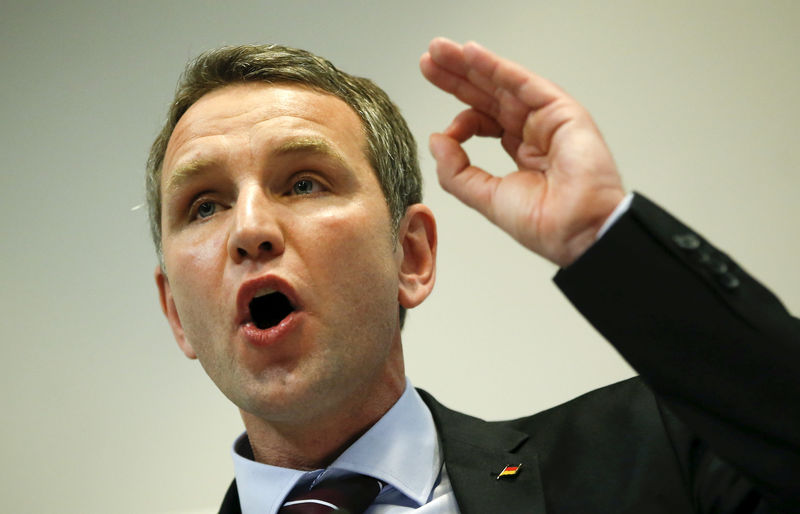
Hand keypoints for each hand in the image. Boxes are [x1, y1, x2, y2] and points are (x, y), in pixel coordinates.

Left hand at [420, 37, 625, 266]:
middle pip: (489, 96)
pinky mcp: (562, 111)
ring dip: (470, 65)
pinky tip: (471, 54)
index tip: (444, 133)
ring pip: (503, 84)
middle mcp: (535, 132)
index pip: (484, 122)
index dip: (460, 119)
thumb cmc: (545, 223)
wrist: (577, 230)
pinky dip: (497, 67)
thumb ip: (457, 171)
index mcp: (522, 154)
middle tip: (429, 59)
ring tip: (439, 50)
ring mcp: (549, 119)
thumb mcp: (486, 197)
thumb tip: (437, 139)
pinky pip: (524, 83)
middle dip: (457, 77)